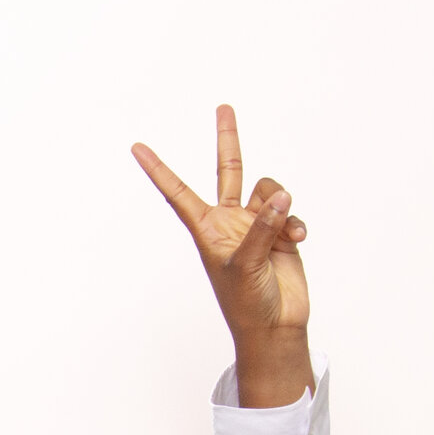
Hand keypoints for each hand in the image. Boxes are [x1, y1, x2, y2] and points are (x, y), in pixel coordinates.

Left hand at [133, 105, 313, 406]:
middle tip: (223, 107)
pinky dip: (294, 222)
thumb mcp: (245, 265)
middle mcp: (229, 222)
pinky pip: (289, 212)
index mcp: (207, 230)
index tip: (136, 147)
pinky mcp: (280, 232)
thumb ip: (261, 228)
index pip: (178, 193)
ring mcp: (256, 225)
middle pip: (227, 170)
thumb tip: (279, 197)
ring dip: (280, 204)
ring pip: (268, 190)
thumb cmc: (247, 304)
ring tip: (286, 232)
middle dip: (227, 139)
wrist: (276, 327)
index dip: (158, 170)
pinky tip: (297, 240)